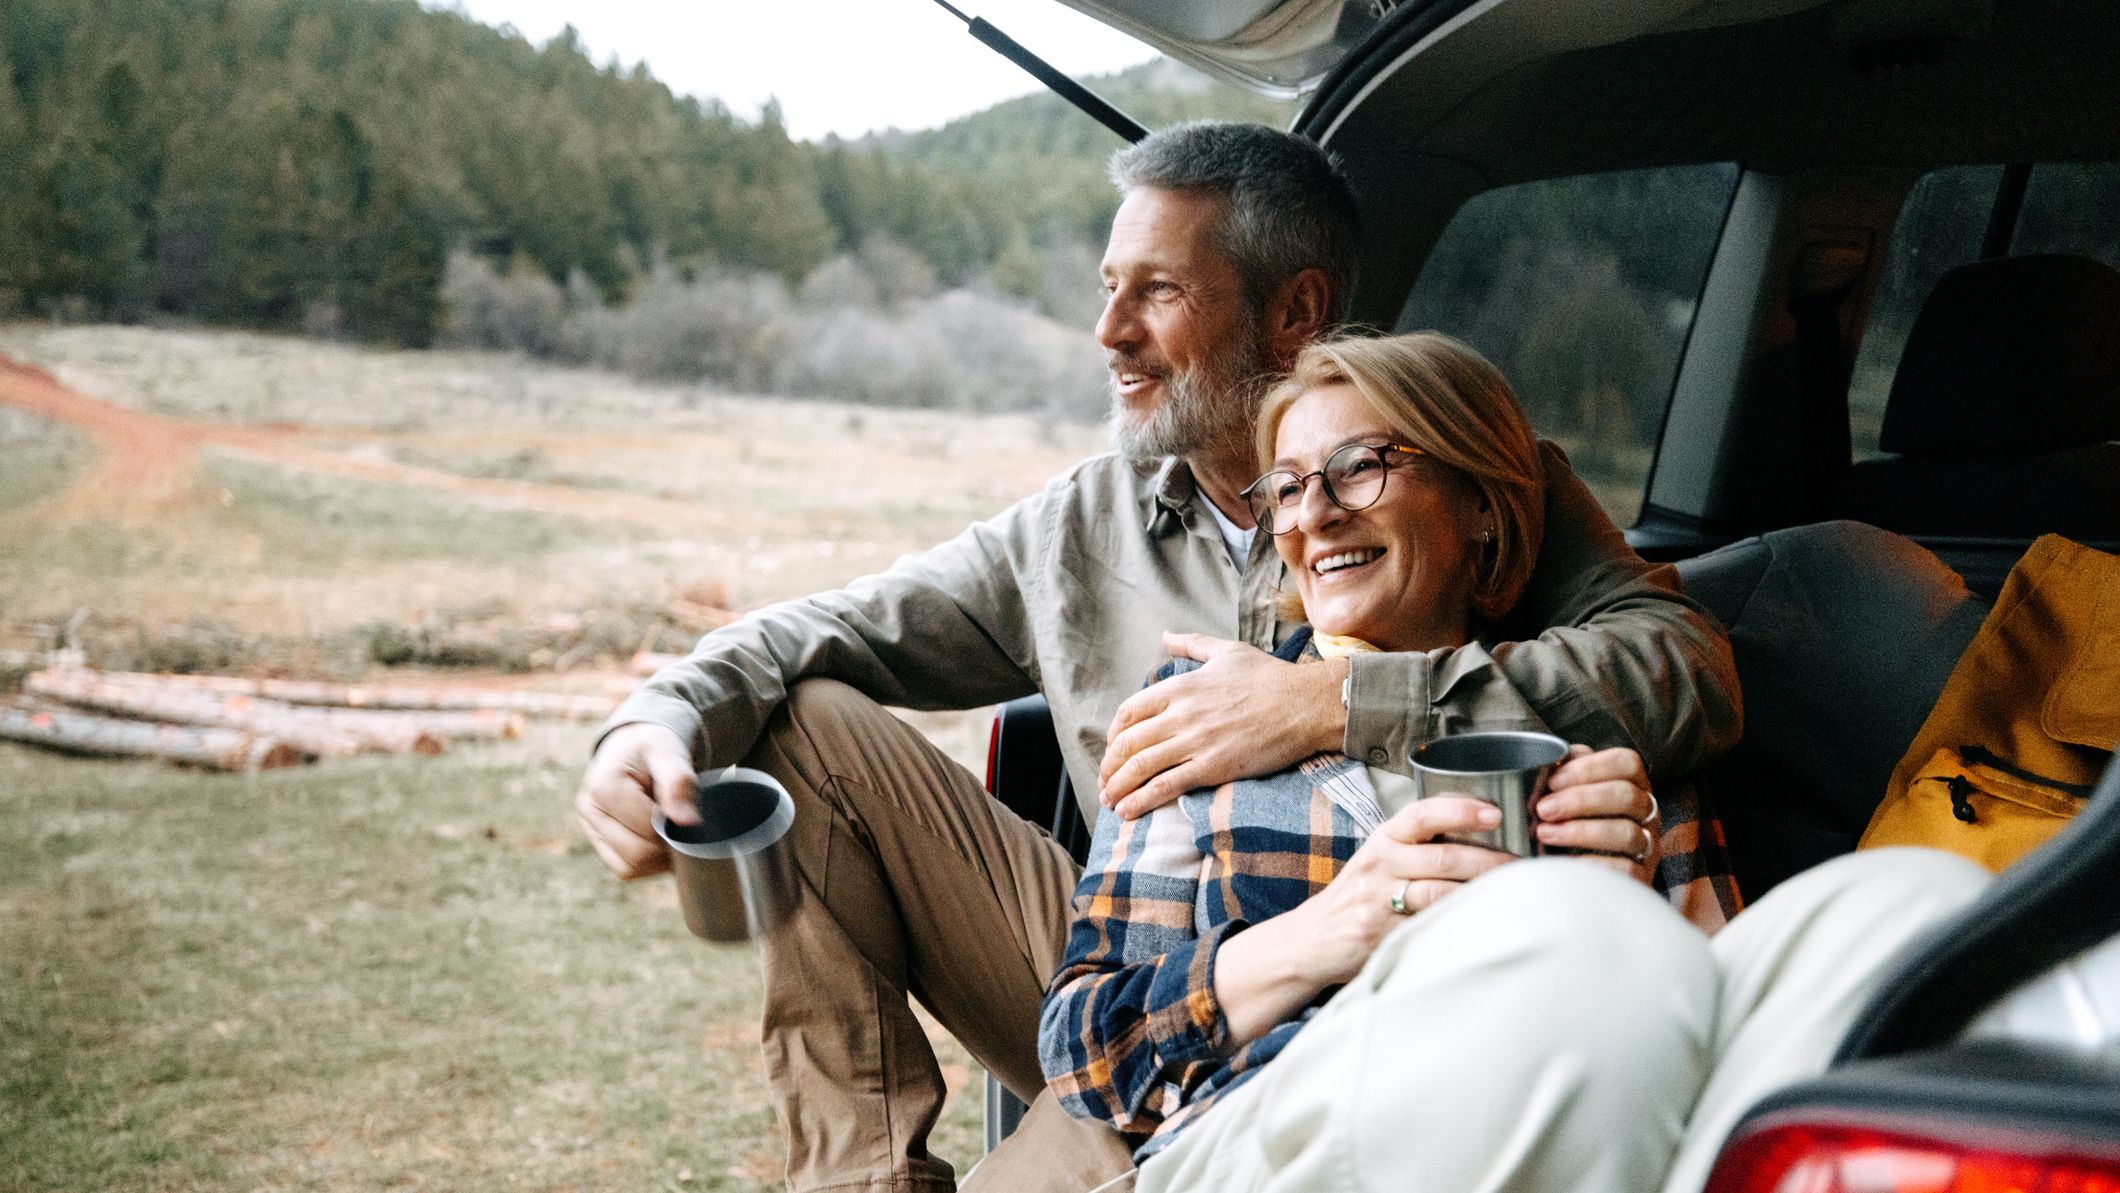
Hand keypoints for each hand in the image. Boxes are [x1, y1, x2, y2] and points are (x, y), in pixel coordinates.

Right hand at [574, 722, 697, 880]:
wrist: (633, 747)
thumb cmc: (652, 748)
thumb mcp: (668, 751)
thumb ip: (678, 781)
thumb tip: (687, 822)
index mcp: (604, 786)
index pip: (648, 829)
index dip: (675, 827)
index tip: (689, 810)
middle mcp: (589, 810)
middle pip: (638, 854)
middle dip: (667, 845)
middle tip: (685, 825)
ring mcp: (590, 829)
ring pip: (630, 867)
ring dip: (658, 857)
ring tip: (671, 830)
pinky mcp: (598, 842)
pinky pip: (625, 869)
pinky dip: (648, 864)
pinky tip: (660, 841)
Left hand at [1098, 632, 1347, 818]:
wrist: (1306, 705)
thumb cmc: (1270, 677)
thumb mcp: (1227, 650)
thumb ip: (1191, 644)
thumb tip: (1165, 635)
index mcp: (1182, 686)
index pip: (1130, 711)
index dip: (1115, 733)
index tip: (1114, 747)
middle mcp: (1182, 714)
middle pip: (1128, 743)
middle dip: (1109, 766)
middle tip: (1104, 781)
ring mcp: (1196, 742)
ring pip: (1141, 767)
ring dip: (1118, 787)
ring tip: (1109, 800)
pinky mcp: (1213, 768)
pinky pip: (1166, 786)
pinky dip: (1141, 800)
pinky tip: (1129, 811)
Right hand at [1284, 796, 1516, 985]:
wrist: (1312, 939)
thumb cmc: (1359, 896)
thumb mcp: (1381, 860)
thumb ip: (1420, 847)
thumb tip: (1482, 835)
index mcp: (1384, 839)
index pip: (1422, 814)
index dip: (1460, 811)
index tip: (1495, 814)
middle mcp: (1380, 863)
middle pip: (1444, 857)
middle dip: (1490, 861)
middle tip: (1524, 866)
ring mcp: (1378, 900)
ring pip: (1440, 892)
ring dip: (1481, 893)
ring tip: (1513, 894)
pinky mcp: (1380, 933)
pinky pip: (1429, 927)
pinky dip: (1459, 924)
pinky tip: (1484, 924)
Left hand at [1533, 744, 1659, 883]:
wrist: (1573, 887)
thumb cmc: (1565, 831)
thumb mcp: (1564, 798)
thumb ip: (1562, 776)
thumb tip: (1552, 758)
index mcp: (1632, 785)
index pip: (1627, 762)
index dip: (1591, 767)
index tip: (1552, 781)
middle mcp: (1647, 813)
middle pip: (1627, 795)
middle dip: (1580, 800)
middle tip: (1543, 809)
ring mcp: (1647, 847)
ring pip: (1627, 832)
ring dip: (1581, 831)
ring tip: (1544, 834)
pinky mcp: (1640, 878)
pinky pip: (1625, 868)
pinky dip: (1593, 863)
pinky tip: (1565, 862)